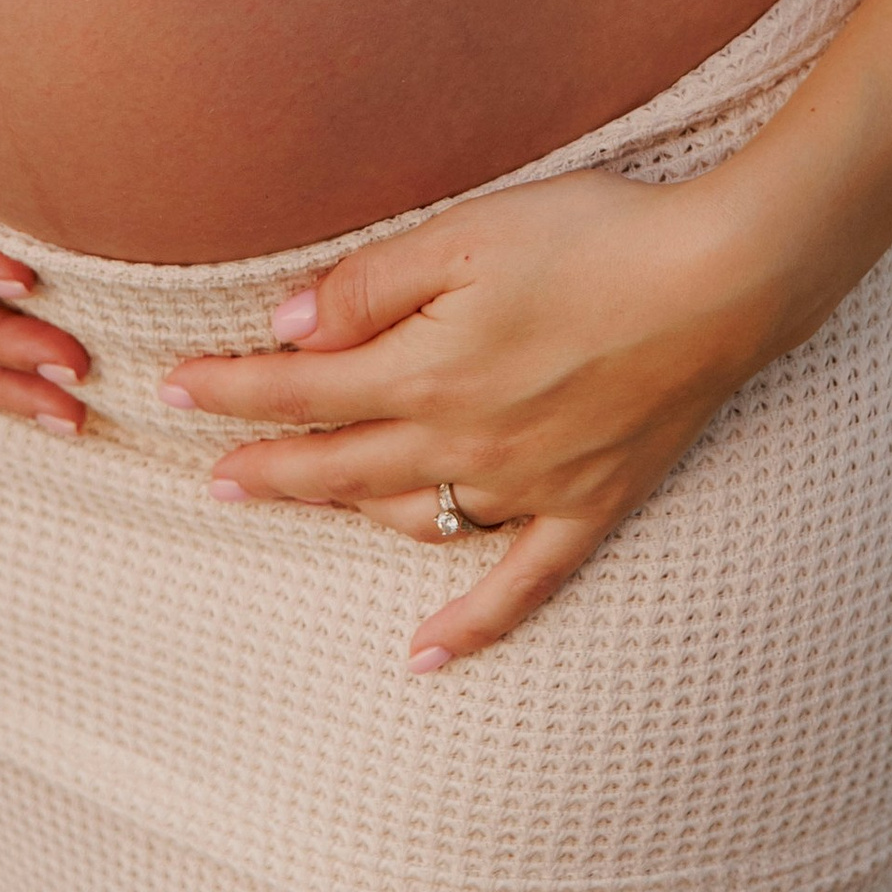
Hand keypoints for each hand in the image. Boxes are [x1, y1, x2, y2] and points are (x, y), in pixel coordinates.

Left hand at [167, 166, 779, 667]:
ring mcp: (527, 485)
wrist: (719, 278)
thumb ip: (374, 283)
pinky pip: (519, 585)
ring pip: (411, 518)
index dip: (230, 389)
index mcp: (427, 370)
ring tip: (308, 506)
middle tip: (207, 480)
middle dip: (265, 470)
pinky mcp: (589, 504)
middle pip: (339, 466)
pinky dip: (467, 627)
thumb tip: (290, 326)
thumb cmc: (593, 235)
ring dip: (349, 517)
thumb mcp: (468, 232)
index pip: (301, 389)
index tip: (171, 390)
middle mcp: (464, 443)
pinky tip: (422, 659)